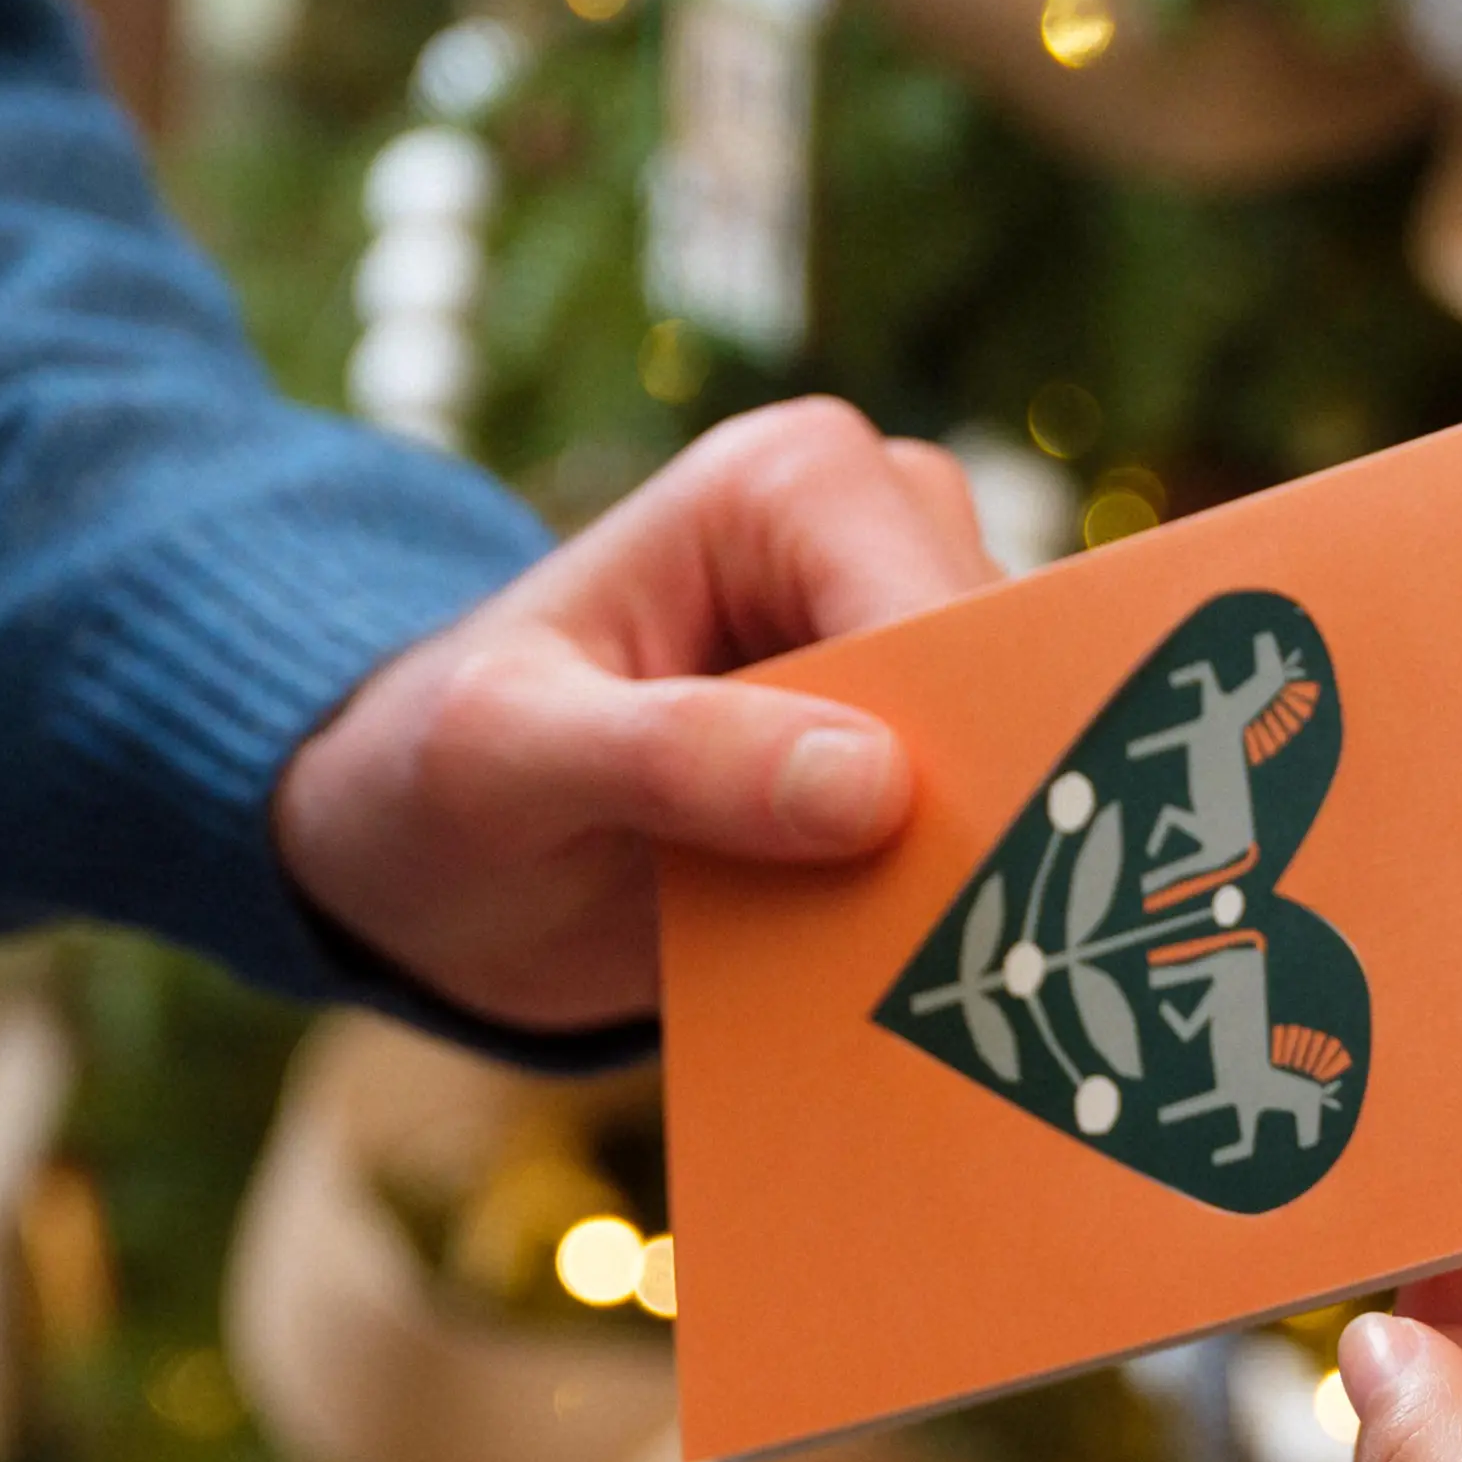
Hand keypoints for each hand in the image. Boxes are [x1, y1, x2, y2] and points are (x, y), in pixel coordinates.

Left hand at [272, 401, 997, 1031]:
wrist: (427, 862)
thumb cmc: (431, 775)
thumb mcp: (506, 761)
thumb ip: (671, 758)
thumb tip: (874, 788)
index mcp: (793, 484)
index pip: (942, 612)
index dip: (964, 748)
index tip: (956, 889)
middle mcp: (883, 539)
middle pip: (1018, 684)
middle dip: (990, 815)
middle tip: (957, 948)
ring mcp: (917, 653)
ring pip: (1034, 763)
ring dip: (986, 875)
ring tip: (929, 969)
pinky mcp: (930, 755)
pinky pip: (1004, 827)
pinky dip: (969, 909)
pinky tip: (928, 977)